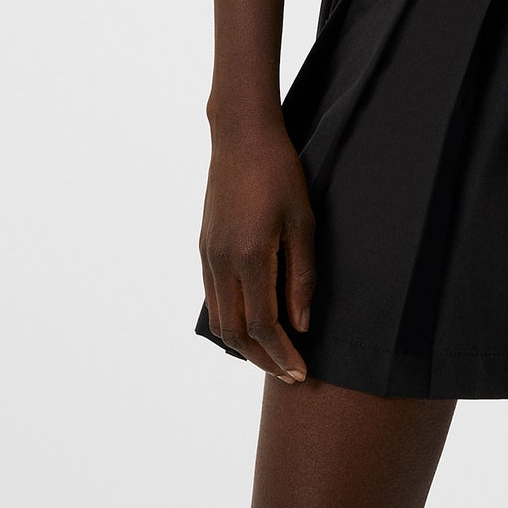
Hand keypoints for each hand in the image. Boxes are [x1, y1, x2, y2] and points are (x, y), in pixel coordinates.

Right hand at [199, 119, 316, 382]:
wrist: (241, 135)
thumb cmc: (280, 172)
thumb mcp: (303, 221)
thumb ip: (302, 276)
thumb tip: (302, 324)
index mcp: (249, 257)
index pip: (264, 326)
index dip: (283, 355)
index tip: (302, 371)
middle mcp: (222, 263)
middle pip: (236, 332)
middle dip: (263, 359)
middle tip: (290, 372)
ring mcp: (208, 255)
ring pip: (220, 319)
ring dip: (244, 344)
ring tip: (273, 354)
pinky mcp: (204, 247)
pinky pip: (212, 298)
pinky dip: (230, 320)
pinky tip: (251, 321)